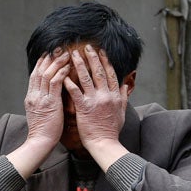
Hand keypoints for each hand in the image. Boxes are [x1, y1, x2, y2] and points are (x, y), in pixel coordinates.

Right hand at [24, 49, 70, 150]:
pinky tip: (68, 67)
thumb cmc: (44, 132)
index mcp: (31, 97)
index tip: (49, 54)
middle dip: (49, 58)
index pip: (35, 75)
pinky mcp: (50, 103)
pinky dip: (61, 73)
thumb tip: (51, 95)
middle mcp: (34, 95)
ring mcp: (41, 98)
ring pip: (47, 74)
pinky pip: (55, 83)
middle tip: (58, 48)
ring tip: (66, 54)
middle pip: (40, 71)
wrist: (40, 143)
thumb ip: (44, 102)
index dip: (42, 63)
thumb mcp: (40, 113)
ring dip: (57, 62)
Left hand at [63, 45, 128, 160]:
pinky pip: (76, 92)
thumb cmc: (111, 131)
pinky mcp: (84, 108)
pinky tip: (64, 75)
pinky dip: (70, 83)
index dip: (105, 61)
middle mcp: (106, 95)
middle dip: (92, 58)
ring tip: (73, 55)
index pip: (110, 74)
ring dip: (80, 65)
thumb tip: (126, 86)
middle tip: (86, 47)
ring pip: (87, 78)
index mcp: (115, 96)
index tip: (101, 51)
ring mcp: (95, 101)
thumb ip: (123, 98)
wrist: (105, 144)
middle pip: (99, 72)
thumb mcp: (122, 112)